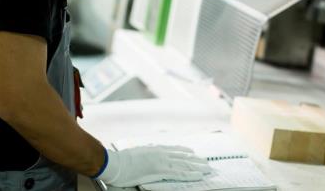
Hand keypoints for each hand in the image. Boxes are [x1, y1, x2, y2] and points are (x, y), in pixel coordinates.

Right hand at [97, 145, 211, 186]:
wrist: (116, 163)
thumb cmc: (123, 160)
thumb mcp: (138, 152)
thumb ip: (149, 152)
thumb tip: (152, 153)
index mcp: (156, 149)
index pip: (175, 150)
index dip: (186, 153)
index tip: (195, 154)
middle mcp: (162, 153)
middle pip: (183, 157)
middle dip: (196, 161)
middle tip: (207, 163)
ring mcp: (162, 162)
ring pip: (185, 165)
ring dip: (198, 167)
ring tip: (208, 169)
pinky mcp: (161, 171)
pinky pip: (180, 174)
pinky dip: (191, 174)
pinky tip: (199, 175)